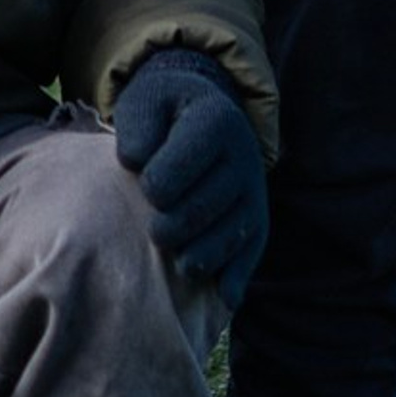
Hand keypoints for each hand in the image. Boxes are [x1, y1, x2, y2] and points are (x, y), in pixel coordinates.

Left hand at [111, 50, 268, 303]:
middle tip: (154, 230)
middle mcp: (244, 157)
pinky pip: (249, 255)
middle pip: (200, 211)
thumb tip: (136, 163)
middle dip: (168, 228)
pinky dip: (234, 279)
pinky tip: (221, 295)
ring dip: (195, 258)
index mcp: (216, 120)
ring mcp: (254, 193)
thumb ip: (136, 128)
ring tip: (174, 255)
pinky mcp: (259, 221)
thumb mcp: (144, 101)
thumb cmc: (163, 113)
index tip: (145, 186)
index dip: (154, 186)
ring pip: (226, 239)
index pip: (180, 169)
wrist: (202, 114)